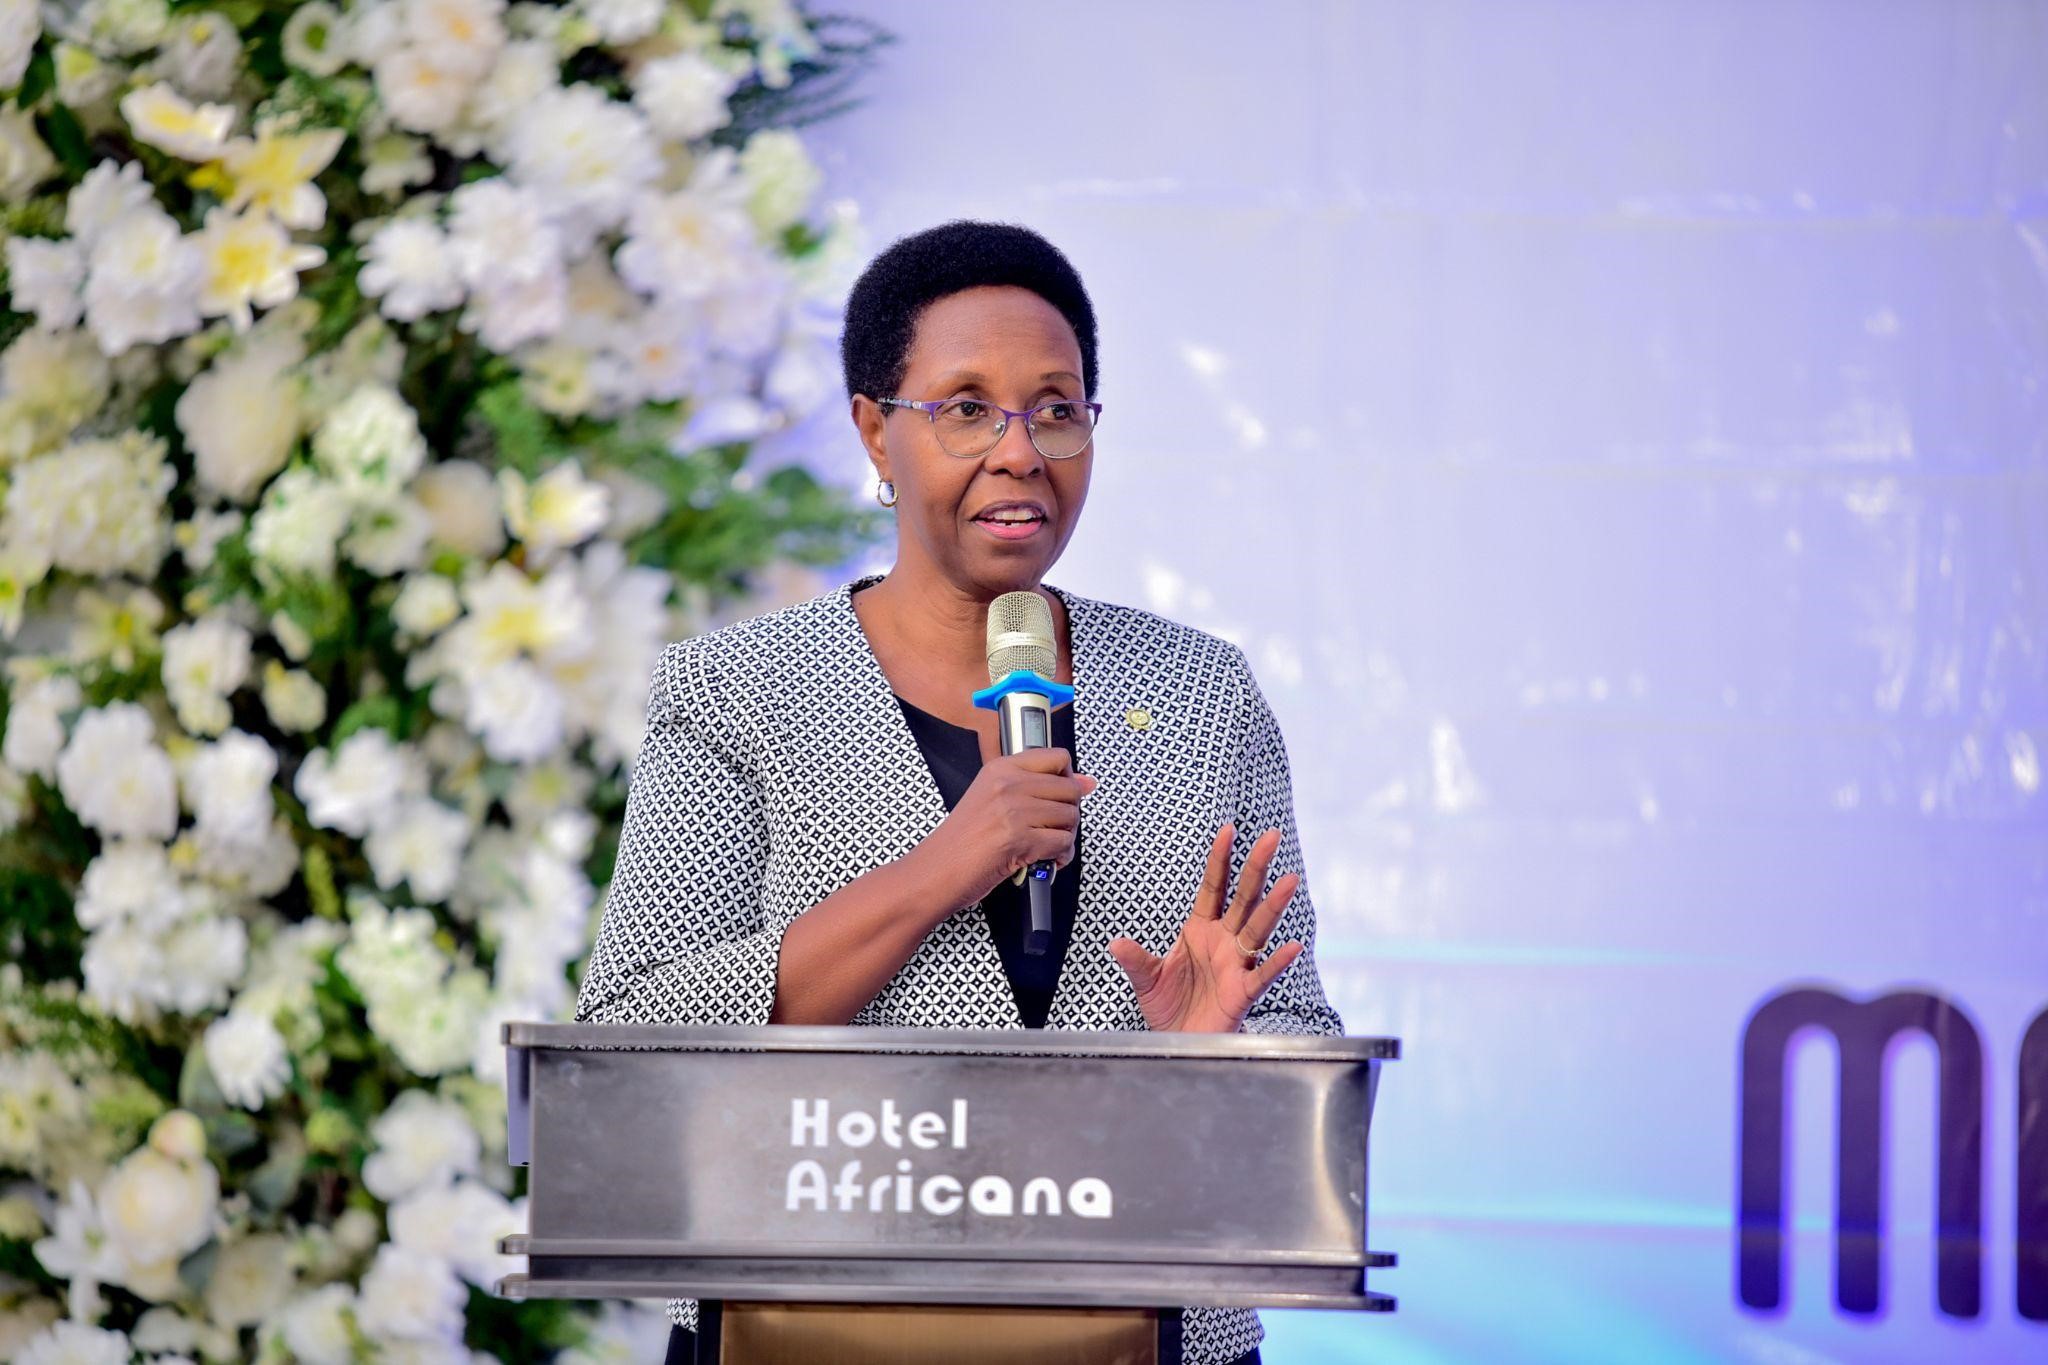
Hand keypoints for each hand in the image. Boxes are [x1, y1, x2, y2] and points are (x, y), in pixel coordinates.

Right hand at [919, 748, 1095, 907]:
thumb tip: (1087, 782)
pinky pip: (1063, 843)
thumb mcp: (992, 800)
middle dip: (1069, 813)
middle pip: (1070, 789)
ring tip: (1046, 846)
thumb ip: (1036, 787)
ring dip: (1065, 837)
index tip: (1063, 795)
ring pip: (1070, 817)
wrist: (935, 871)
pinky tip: (1046, 859)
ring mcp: (1013, 810)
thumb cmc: (961, 841)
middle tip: (1052, 827)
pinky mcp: (1019, 838)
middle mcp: (1008, 784)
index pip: (1057, 757)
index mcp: (1000, 768)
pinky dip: (1061, 856)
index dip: (1068, 779)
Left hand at [1108, 823, 1303, 1032]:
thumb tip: (1116, 942)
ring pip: (1257, 929)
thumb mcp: (1146, 979)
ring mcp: (1236, 964)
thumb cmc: (1168, 1007)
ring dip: (1273, 906)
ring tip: (1289, 880)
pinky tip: (1291, 946)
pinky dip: (1276, 962)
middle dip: (1256, 867)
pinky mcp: (1243, 992)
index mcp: (1200, 930)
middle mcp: (1223, 941)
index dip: (1220, 860)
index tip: (1228, 830)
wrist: (1178, 1042)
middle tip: (1271, 837)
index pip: (1213, 888)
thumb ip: (1136, 959)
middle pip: (1243, 898)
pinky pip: (1262, 974)